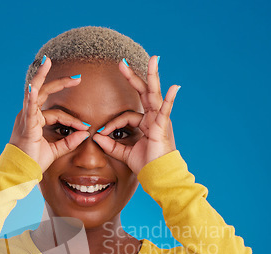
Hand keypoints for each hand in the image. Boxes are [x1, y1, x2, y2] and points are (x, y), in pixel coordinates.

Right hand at [9, 57, 90, 172]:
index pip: (57, 114)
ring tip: (47, 61)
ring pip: (35, 91)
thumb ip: (69, 142)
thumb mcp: (55, 151)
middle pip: (45, 93)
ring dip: (42, 76)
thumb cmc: (33, 162)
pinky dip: (32, 94)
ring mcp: (26, 117)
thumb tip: (85, 134)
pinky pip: (29, 106)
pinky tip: (35, 85)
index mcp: (34, 121)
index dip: (72, 120)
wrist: (20, 172)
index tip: (85, 127)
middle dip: (60, 83)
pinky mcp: (26, 123)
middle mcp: (29, 115)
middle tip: (77, 77)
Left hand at [93, 56, 179, 174]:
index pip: (125, 116)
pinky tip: (174, 88)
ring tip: (154, 59)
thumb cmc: (146, 165)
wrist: (158, 176)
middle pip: (143, 93)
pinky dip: (170, 99)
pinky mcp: (163, 127)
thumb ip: (111, 145)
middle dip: (133, 77)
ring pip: (154, 95)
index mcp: (146, 124)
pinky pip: (166, 111)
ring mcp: (160, 120)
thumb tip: (96, 137)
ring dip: (153, 76)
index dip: (112, 124)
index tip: (101, 133)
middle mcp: (153, 118)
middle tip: (122, 62)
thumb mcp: (125, 153)